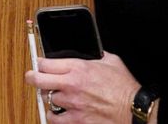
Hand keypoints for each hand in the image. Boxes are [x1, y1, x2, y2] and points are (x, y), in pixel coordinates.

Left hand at [25, 52, 139, 123]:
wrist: (135, 111)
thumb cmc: (125, 87)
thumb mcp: (110, 61)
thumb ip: (94, 55)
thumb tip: (87, 50)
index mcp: (78, 68)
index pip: (45, 63)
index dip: (40, 63)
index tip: (40, 65)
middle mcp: (71, 85)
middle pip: (37, 80)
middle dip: (32, 78)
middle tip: (33, 78)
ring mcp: (72, 105)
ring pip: (46, 100)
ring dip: (50, 98)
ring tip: (55, 97)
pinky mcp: (77, 121)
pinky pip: (54, 120)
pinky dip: (54, 117)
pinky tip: (59, 114)